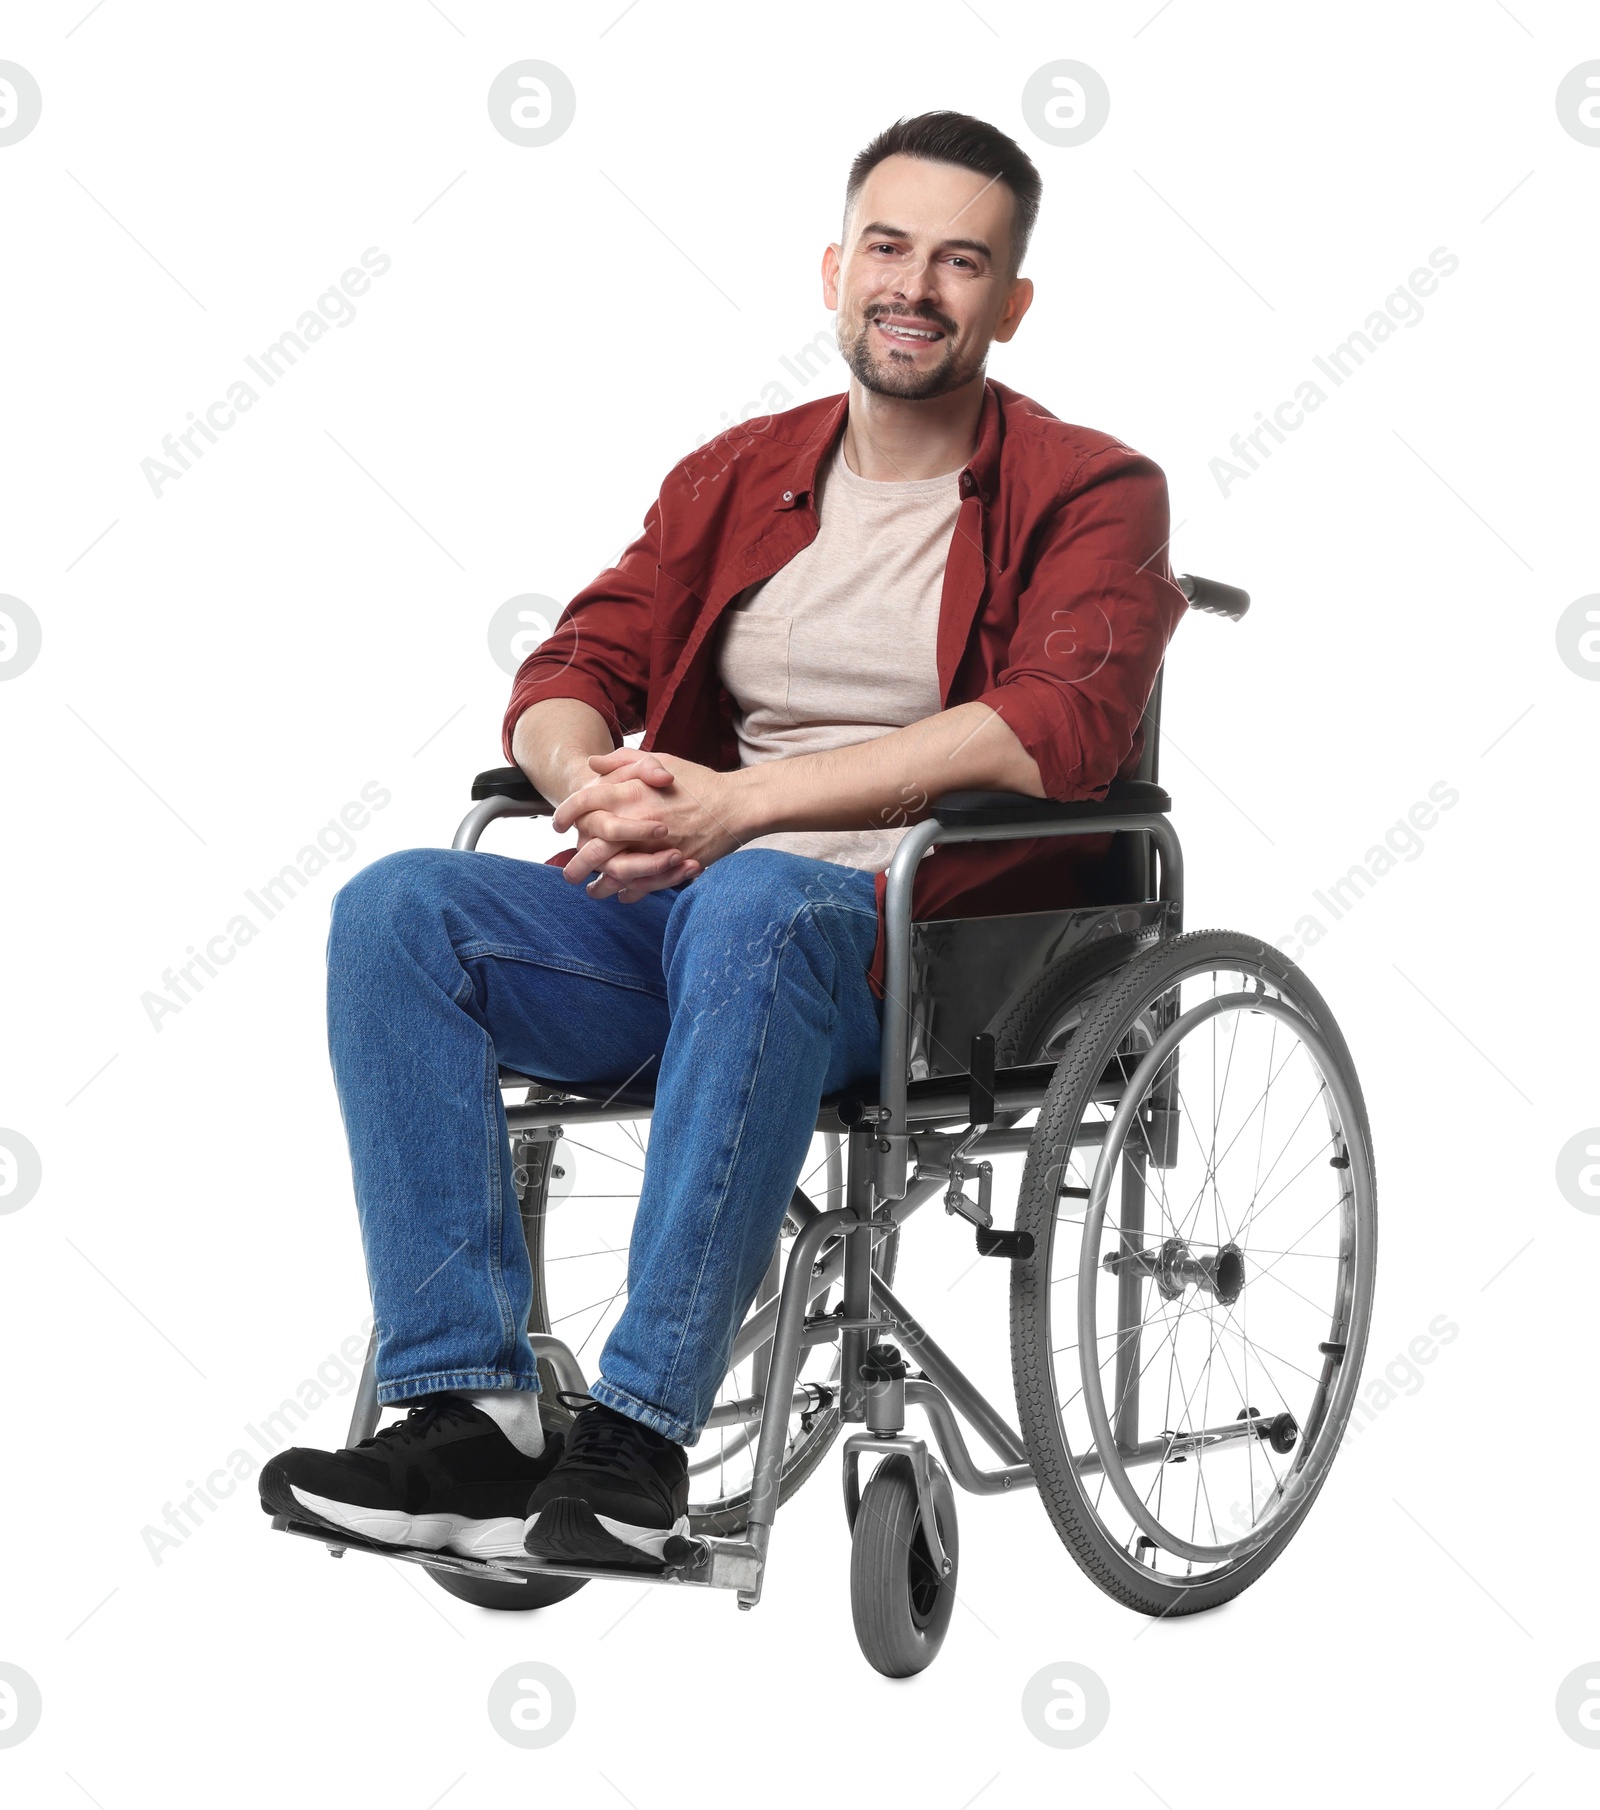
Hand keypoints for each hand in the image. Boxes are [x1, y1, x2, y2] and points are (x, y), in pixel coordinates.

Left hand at [554, 749, 745, 901]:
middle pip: (592, 847)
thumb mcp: (659, 760)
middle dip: (575, 863)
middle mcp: (638, 820)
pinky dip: (628, 893)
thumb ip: (623, 761)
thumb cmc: (697, 781)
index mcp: (631, 792)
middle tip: (567, 872)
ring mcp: (654, 846)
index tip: (557, 824)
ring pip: (614, 873)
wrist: (735, 805)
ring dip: (598, 885)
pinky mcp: (670, 865)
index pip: (585, 803)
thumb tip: (592, 765)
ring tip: (591, 890)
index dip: (565, 813)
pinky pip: (641, 886)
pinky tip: (621, 894)